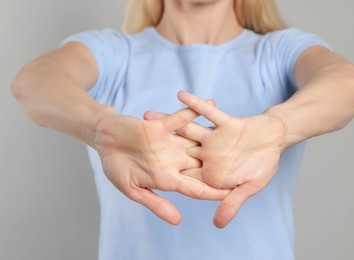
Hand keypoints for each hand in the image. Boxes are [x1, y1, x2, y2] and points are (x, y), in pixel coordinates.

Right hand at [94, 105, 227, 224]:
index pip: (196, 188)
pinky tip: (212, 101)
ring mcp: (169, 142)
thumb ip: (155, 202)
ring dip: (215, 137)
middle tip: (245, 165)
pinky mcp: (162, 125)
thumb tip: (177, 221)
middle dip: (222, 166)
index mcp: (167, 178)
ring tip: (239, 133)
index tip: (231, 196)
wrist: (103, 140)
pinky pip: (182, 117)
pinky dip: (195, 109)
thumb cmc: (115, 166)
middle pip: (202, 165)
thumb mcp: (133, 189)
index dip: (213, 192)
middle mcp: (173, 160)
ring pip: (197, 141)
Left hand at [147, 91, 286, 227]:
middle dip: (156, 146)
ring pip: (186, 129)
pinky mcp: (223, 122)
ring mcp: (214, 137)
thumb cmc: (264, 166)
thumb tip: (218, 225)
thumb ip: (232, 203)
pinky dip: (195, 105)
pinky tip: (180, 95)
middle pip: (177, 151)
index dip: (163, 175)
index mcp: (212, 171)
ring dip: (168, 121)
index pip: (185, 176)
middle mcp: (208, 154)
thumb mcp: (249, 187)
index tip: (140, 173)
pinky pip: (207, 112)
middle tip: (133, 141)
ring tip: (146, 115)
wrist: (277, 140)